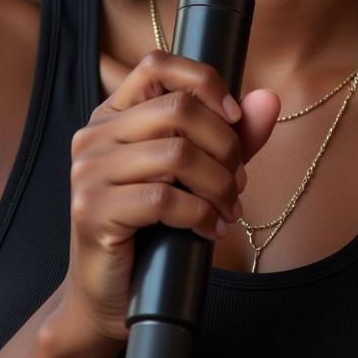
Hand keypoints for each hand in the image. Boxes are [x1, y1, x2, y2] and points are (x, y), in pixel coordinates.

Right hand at [58, 51, 278, 341]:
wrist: (110, 294)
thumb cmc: (154, 225)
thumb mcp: (197, 171)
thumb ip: (231, 134)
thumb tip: (269, 98)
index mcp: (114, 112)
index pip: (157, 63)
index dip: (204, 81)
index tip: (234, 116)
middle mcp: (95, 133)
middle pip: (178, 109)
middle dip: (225, 145)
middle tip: (239, 180)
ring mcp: (88, 170)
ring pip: (177, 154)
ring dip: (219, 184)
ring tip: (230, 207)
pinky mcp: (92, 209)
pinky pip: (163, 199)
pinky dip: (200, 213)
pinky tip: (210, 229)